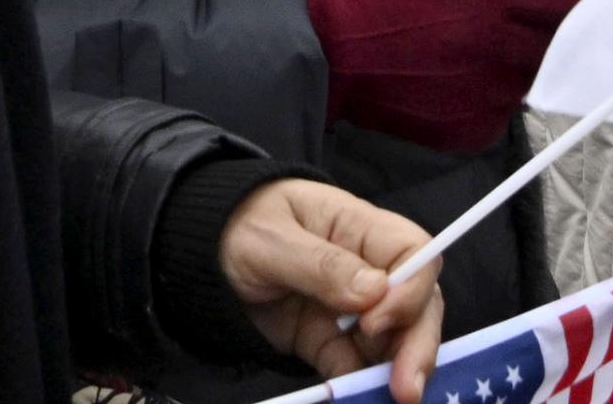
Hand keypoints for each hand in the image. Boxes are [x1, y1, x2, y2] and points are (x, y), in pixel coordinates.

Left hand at [219, 178, 446, 401]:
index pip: (412, 252)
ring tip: (391, 400)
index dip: (410, 288)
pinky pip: (352, 366)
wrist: (195, 254)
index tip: (377, 321)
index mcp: (357, 227)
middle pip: (415, 303)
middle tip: (407, 388)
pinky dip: (357, 385)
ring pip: (392, 340)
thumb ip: (321, 264)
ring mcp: (347, 308)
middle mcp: (364, 268)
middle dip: (418, 344)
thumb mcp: (270, 238)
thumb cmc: (234, 225)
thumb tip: (375, 292)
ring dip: (395, 371)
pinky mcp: (325, 340)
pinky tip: (354, 400)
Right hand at [302, 0, 590, 151]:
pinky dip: (493, 99)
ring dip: (524, 69)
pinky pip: (505, 113)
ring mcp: (489, 94)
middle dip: (564, 39)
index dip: (591, 4)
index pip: (576, 2)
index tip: (598, 6)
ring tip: (479, 54)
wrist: (336, 50)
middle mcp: (501, 47)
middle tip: (546, 31)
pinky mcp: (474, 131)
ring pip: (535, 81)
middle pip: (566, 47)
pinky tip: (458, 82)